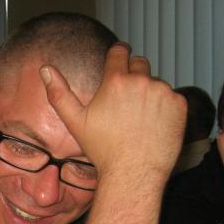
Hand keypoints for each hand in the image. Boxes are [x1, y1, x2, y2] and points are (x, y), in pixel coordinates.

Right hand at [40, 43, 185, 180]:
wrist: (133, 172)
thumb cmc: (103, 149)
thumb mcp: (75, 121)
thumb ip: (59, 93)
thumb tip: (45, 69)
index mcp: (116, 80)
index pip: (119, 51)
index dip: (118, 55)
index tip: (118, 61)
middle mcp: (141, 80)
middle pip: (139, 64)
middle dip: (133, 76)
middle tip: (126, 101)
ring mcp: (163, 92)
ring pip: (155, 83)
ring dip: (149, 94)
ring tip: (139, 119)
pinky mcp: (179, 104)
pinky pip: (171, 98)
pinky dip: (164, 108)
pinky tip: (154, 126)